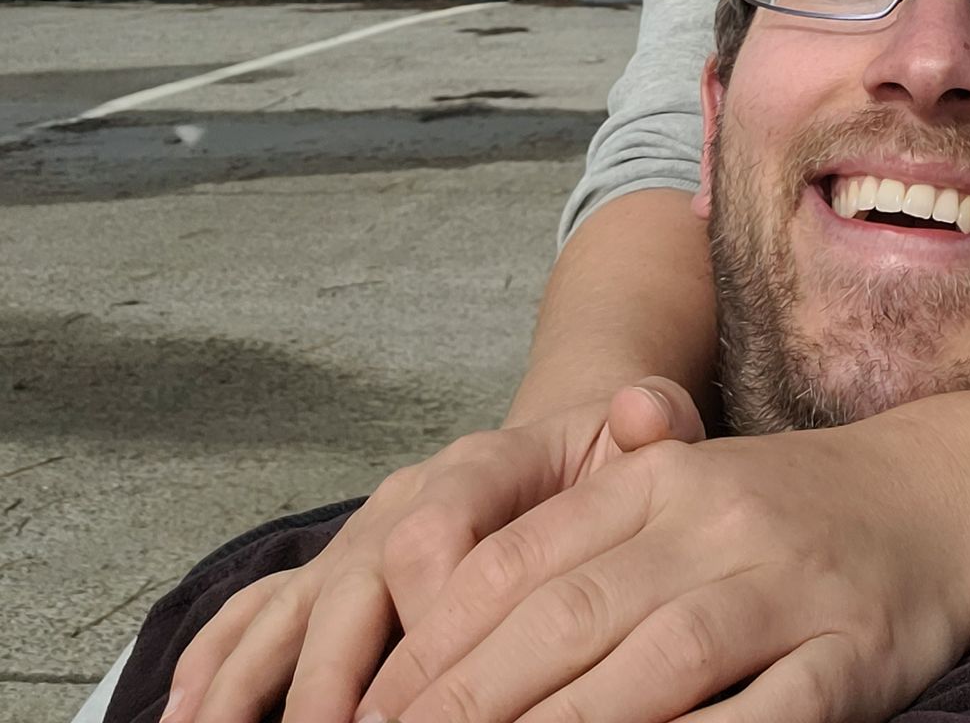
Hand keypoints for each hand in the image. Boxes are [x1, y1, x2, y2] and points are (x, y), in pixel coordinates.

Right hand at [165, 385, 704, 722]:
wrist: (564, 442)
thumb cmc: (609, 462)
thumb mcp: (645, 433)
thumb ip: (653, 423)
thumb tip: (647, 407)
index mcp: (481, 464)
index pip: (440, 530)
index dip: (432, 608)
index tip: (441, 686)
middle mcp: (402, 502)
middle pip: (352, 585)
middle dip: (339, 678)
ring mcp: (355, 544)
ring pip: (289, 611)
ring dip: (257, 686)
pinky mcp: (326, 581)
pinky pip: (254, 618)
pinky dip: (216, 670)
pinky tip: (189, 721)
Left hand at [356, 410, 969, 722]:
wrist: (938, 498)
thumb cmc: (780, 515)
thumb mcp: (672, 494)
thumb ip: (573, 542)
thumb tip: (436, 607)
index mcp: (656, 480)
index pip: (517, 565)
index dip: (433, 648)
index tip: (370, 712)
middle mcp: (714, 522)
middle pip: (567, 620)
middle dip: (465, 707)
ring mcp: (787, 588)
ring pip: (655, 666)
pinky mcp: (852, 658)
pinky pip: (765, 718)